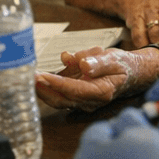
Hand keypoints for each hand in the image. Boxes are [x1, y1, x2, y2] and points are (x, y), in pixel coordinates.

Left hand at [35, 47, 158, 110]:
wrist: (131, 72)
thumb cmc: (122, 64)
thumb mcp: (113, 58)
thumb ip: (98, 62)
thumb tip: (83, 64)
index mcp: (101, 91)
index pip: (74, 90)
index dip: (57, 84)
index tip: (42, 76)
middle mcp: (90, 100)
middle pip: (62, 100)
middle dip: (44, 91)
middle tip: (29, 78)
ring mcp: (83, 100)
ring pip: (59, 100)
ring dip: (43, 91)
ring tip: (28, 78)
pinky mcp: (77, 95)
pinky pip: (60, 94)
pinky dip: (48, 87)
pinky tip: (38, 76)